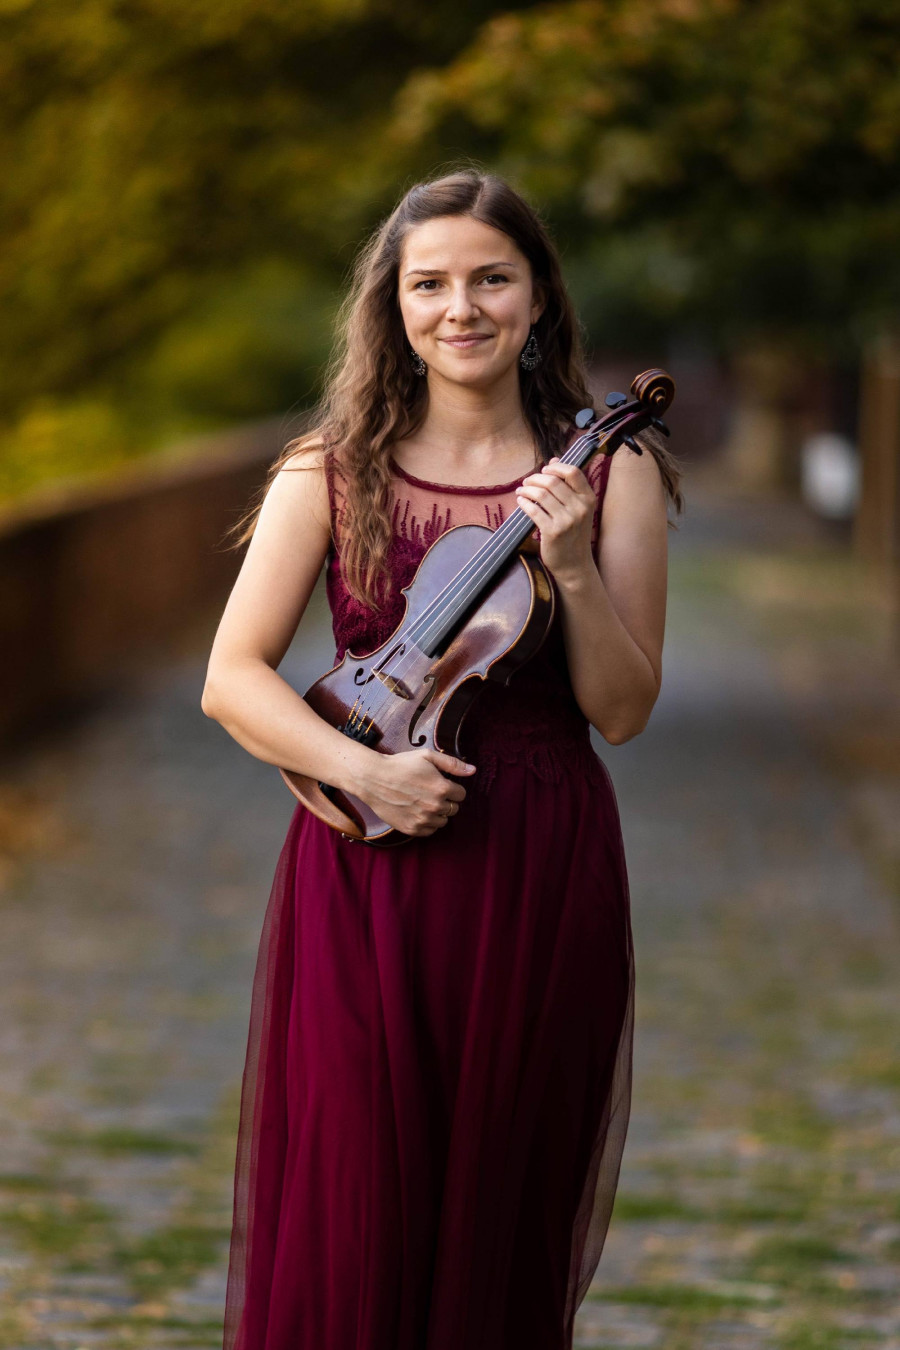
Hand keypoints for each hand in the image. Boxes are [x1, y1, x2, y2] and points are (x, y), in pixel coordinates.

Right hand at [356, 746, 474, 837]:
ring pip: (443, 821)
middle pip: (453, 809)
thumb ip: (452, 764)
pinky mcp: (412, 829)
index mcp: (442, 788)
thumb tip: (473, 770)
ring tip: (422, 801)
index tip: (440, 783)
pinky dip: (427, 823)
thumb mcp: (427, 756)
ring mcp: (423, 820)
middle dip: (446, 801)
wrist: (373, 779)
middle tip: (429, 792)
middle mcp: (435, 807)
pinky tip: (417, 811)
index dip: (452, 788)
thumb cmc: (400, 765)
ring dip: (437, 813)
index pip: (461, 795)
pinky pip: (430, 831)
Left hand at [515, 458, 595, 580]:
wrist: (574, 564)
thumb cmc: (574, 533)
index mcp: (588, 499)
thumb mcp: (578, 508)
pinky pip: (534, 510)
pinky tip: (520, 502)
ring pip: (541, 494)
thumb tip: (555, 459)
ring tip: (521, 491)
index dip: (556, 467)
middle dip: (535, 478)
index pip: (573, 472)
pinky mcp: (553, 532)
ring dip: (527, 489)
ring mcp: (567, 521)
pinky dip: (524, 503)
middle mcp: (580, 508)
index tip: (544, 469)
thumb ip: (568, 485)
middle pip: (553, 481)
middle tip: (527, 482)